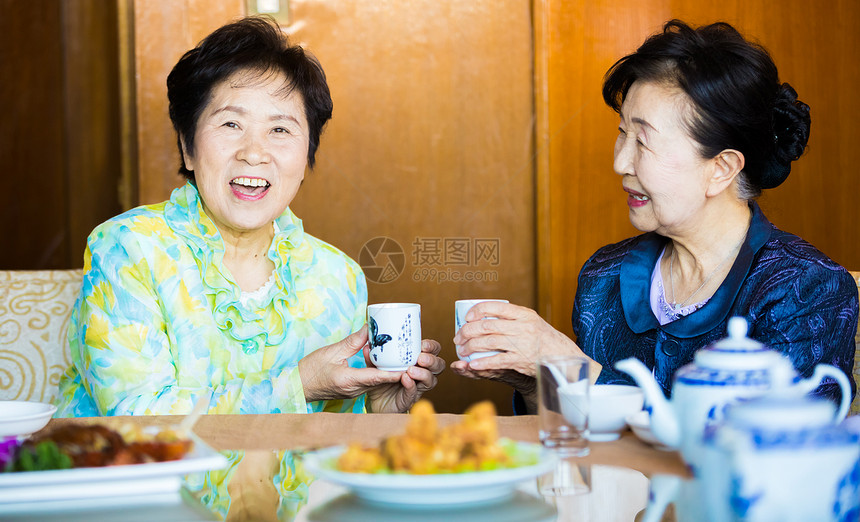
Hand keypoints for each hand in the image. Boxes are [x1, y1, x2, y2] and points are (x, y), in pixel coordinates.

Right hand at [298, 326, 445, 412]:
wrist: (296, 387)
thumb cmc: (309, 370)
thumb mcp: (331, 351)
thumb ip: (353, 341)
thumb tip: (370, 328)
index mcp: (349, 380)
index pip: (377, 377)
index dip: (395, 372)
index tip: (410, 367)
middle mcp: (354, 389)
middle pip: (381, 380)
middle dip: (397, 371)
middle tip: (412, 358)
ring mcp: (354, 392)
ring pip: (377, 382)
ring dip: (390, 372)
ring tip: (404, 359)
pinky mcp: (352, 391)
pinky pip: (370, 382)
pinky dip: (379, 374)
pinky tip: (385, 363)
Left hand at [366, 339, 444, 412]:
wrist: (375, 401)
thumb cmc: (382, 380)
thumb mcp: (377, 364)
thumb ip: (374, 356)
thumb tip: (368, 346)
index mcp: (417, 360)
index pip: (433, 350)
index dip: (431, 347)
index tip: (422, 345)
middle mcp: (421, 373)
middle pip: (439, 365)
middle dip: (432, 360)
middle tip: (421, 358)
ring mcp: (417, 387)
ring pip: (431, 380)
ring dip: (423, 374)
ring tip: (411, 370)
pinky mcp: (409, 399)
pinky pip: (414, 392)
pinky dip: (411, 385)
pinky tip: (405, 379)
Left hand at [451, 301, 581, 377]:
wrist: (563, 357)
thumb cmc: (543, 338)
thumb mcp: (531, 321)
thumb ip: (512, 317)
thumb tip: (484, 314)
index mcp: (523, 313)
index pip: (494, 307)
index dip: (476, 311)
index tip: (466, 318)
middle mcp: (522, 326)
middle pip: (487, 326)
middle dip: (467, 332)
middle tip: (458, 338)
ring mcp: (522, 343)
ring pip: (489, 342)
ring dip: (471, 346)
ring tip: (462, 351)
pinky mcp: (521, 360)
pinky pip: (497, 360)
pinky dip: (483, 362)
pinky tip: (472, 364)